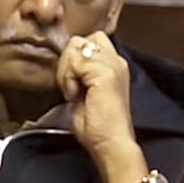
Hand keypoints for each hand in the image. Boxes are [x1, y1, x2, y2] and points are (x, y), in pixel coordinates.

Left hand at [56, 32, 147, 182]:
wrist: (110, 143)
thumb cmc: (98, 126)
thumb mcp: (86, 91)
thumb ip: (80, 71)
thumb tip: (67, 59)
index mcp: (114, 65)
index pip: (90, 40)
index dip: (75, 56)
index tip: (74, 82)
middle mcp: (117, 60)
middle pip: (81, 39)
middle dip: (69, 59)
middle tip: (71, 85)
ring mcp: (112, 64)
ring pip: (76, 47)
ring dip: (67, 70)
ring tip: (73, 91)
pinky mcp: (105, 72)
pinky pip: (75, 62)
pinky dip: (68, 78)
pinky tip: (74, 95)